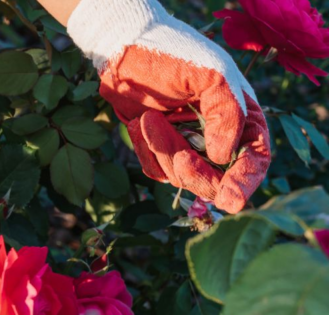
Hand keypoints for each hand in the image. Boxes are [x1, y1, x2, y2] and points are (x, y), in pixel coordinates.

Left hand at [66, 0, 270, 213]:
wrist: (124, 49)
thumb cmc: (173, 55)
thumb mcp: (211, 76)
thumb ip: (227, 114)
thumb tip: (222, 157)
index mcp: (241, 116)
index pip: (255, 159)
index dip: (245, 182)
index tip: (230, 199)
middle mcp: (217, 135)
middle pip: (216, 179)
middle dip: (195, 172)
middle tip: (180, 155)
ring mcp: (187, 144)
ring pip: (181, 177)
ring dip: (164, 152)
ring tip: (150, 118)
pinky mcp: (158, 148)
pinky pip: (156, 170)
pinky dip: (146, 151)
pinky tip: (140, 122)